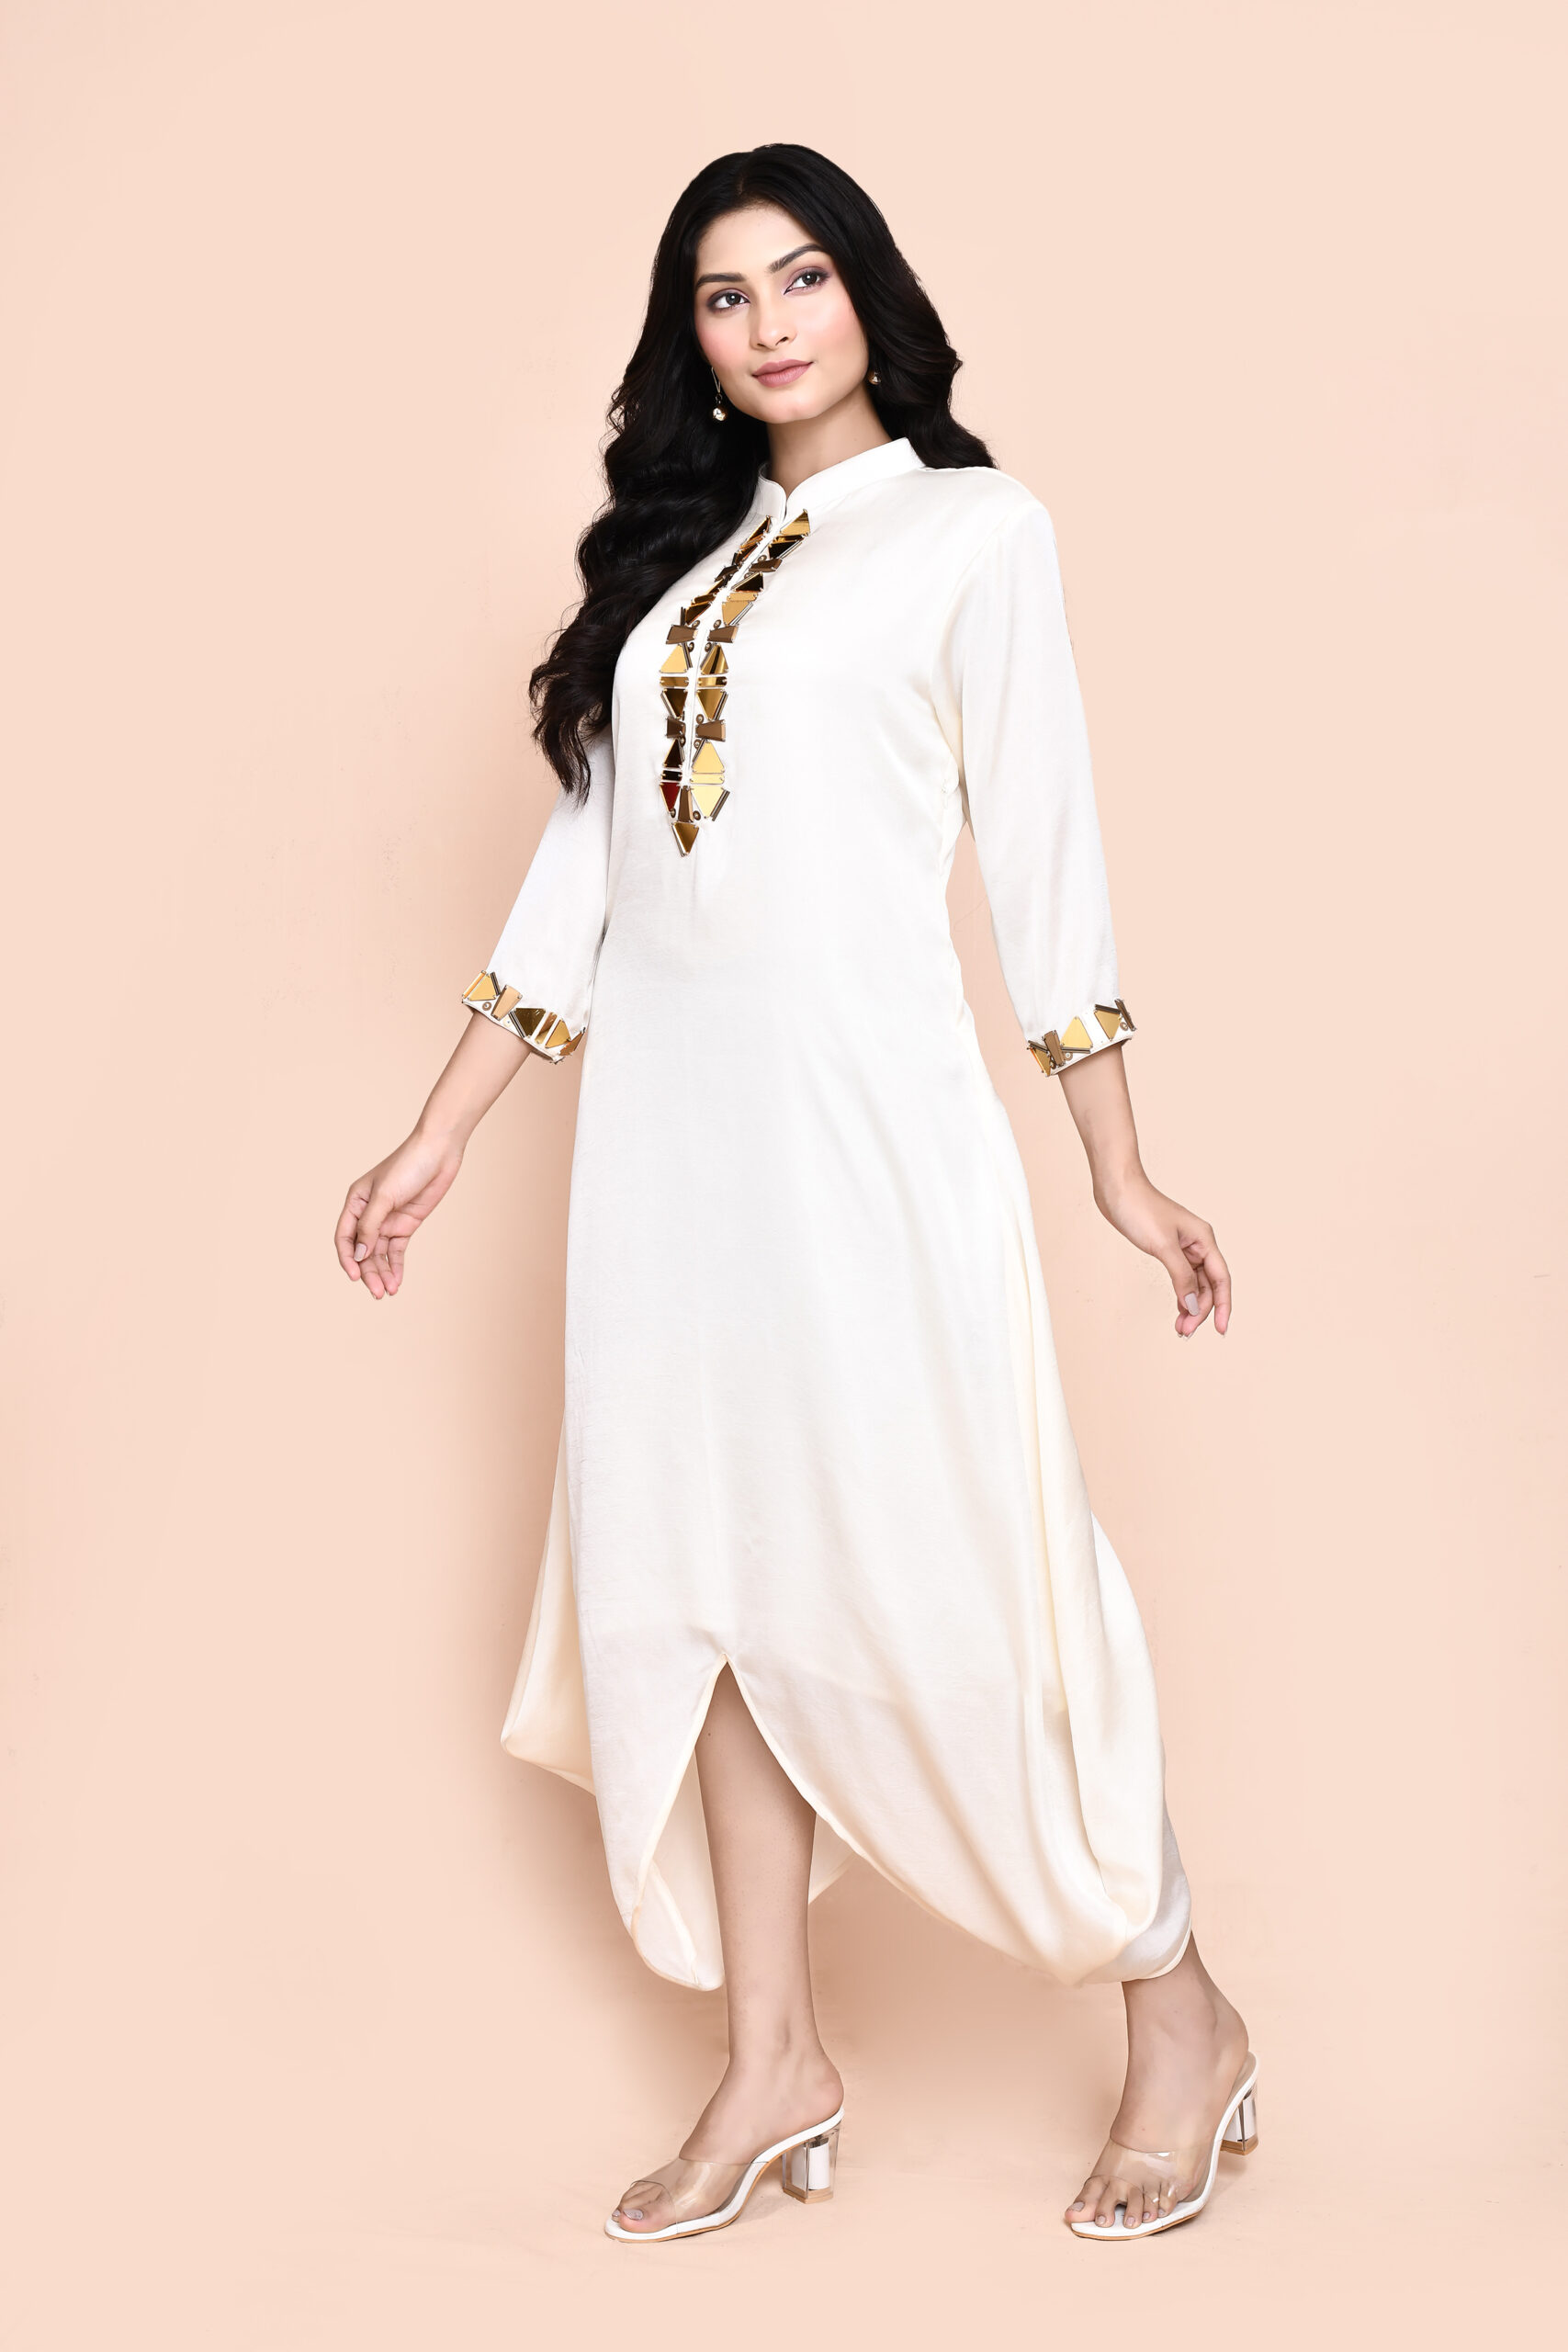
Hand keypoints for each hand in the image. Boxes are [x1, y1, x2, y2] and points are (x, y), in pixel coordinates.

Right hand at [334, 1126, 462, 1299]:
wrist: (439, 1152)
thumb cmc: (407, 1166)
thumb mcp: (384, 1196)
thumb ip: (370, 1226)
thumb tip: (359, 1255)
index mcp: (355, 1202)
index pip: (344, 1237)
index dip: (348, 1259)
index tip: (355, 1277)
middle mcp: (369, 1214)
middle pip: (363, 1251)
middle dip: (368, 1272)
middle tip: (377, 1292)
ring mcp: (388, 1220)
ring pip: (379, 1254)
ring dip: (382, 1273)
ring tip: (388, 1292)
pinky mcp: (406, 1224)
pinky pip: (396, 1251)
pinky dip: (395, 1266)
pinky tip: (396, 1282)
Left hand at [1095, 1172, 1230, 1337]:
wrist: (1117, 1189)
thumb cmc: (1140, 1209)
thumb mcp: (1162, 1246)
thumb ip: (1181, 1276)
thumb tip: (1194, 1305)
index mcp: (1203, 1239)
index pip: (1221, 1279)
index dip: (1223, 1306)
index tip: (1221, 1331)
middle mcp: (1198, 1244)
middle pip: (1208, 1286)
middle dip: (1200, 1311)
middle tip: (1185, 1332)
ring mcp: (1183, 1248)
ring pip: (1195, 1284)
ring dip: (1190, 1306)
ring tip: (1180, 1328)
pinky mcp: (1167, 1250)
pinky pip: (1182, 1278)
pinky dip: (1181, 1295)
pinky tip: (1178, 1310)